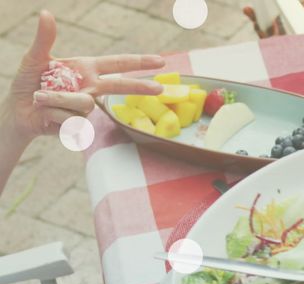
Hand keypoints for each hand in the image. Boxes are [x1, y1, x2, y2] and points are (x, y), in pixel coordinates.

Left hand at [2, 10, 165, 143]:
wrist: (17, 111)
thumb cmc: (27, 83)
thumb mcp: (34, 58)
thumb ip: (44, 39)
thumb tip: (46, 14)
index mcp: (85, 69)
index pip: (117, 64)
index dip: (139, 62)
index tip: (160, 61)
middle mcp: (90, 87)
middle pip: (120, 87)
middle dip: (140, 87)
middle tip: (160, 89)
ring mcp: (86, 107)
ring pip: (83, 103)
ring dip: (56, 99)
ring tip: (38, 98)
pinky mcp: (79, 124)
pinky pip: (71, 118)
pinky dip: (53, 113)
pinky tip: (45, 114)